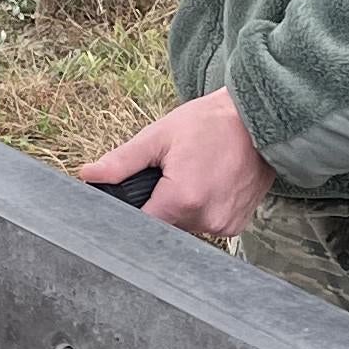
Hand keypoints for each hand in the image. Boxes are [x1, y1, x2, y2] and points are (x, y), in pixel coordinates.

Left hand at [84, 89, 275, 242]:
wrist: (260, 122)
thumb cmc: (210, 124)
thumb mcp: (159, 136)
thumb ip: (122, 162)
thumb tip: (88, 175)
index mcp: (182, 199)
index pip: (140, 223)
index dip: (132, 210)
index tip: (132, 197)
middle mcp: (205, 218)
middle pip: (162, 226)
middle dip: (158, 204)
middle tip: (169, 175)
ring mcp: (223, 225)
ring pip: (183, 226)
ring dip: (179, 207)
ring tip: (192, 175)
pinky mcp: (235, 226)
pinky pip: (205, 224)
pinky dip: (200, 209)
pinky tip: (208, 185)